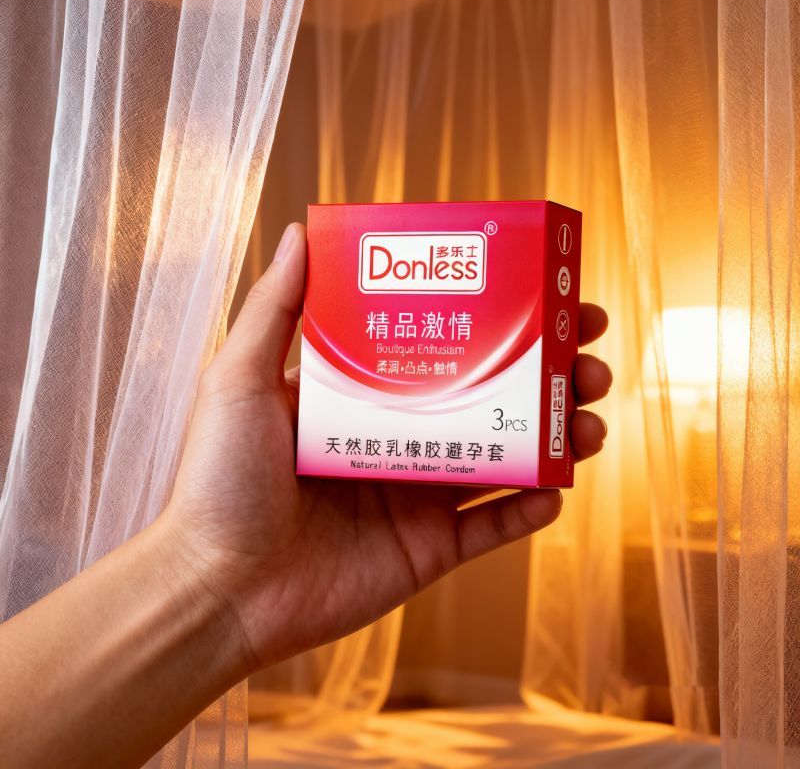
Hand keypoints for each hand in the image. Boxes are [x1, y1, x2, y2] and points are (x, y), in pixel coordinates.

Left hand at [163, 223, 611, 673]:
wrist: (217, 588)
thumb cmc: (220, 479)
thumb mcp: (240, 379)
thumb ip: (275, 309)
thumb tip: (300, 230)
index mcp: (362, 398)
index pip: (441, 347)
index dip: (490, 322)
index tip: (539, 294)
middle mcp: (397, 439)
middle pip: (486, 400)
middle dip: (542, 375)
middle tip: (582, 353)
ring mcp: (417, 494)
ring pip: (505, 458)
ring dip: (555, 436)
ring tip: (591, 418)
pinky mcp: (429, 550)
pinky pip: (495, 527)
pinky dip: (532, 508)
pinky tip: (557, 486)